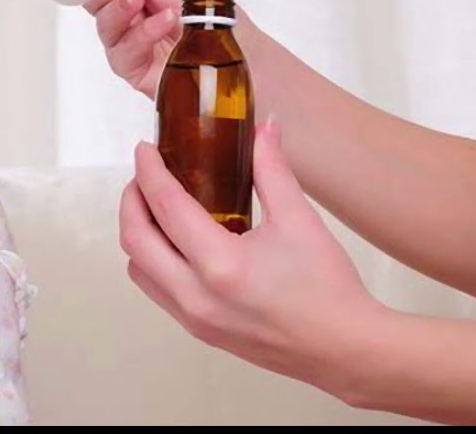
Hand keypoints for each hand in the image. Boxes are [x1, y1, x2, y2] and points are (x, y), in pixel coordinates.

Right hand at [73, 0, 214, 97]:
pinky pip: (124, 54)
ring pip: (104, 28)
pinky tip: (163, 23)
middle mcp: (129, 17)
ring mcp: (131, 45)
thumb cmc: (218, 19)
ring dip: (118, 9)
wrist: (246, 55)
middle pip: (93, 0)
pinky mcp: (138, 73)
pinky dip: (142, 34)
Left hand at [118, 119, 380, 396]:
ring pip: (139, 270)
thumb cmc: (327, 288)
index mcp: (220, 264)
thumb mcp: (299, 220)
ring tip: (157, 206)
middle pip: (135, 240)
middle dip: (131, 200)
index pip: (166, 207)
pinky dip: (154, 260)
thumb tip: (264, 128)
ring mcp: (194, 318)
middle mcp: (196, 295)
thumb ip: (272, 169)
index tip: (145, 149)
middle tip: (145, 174)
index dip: (150, 172)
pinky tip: (178, 242)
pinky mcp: (200, 330)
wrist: (343, 348)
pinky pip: (157, 291)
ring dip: (138, 234)